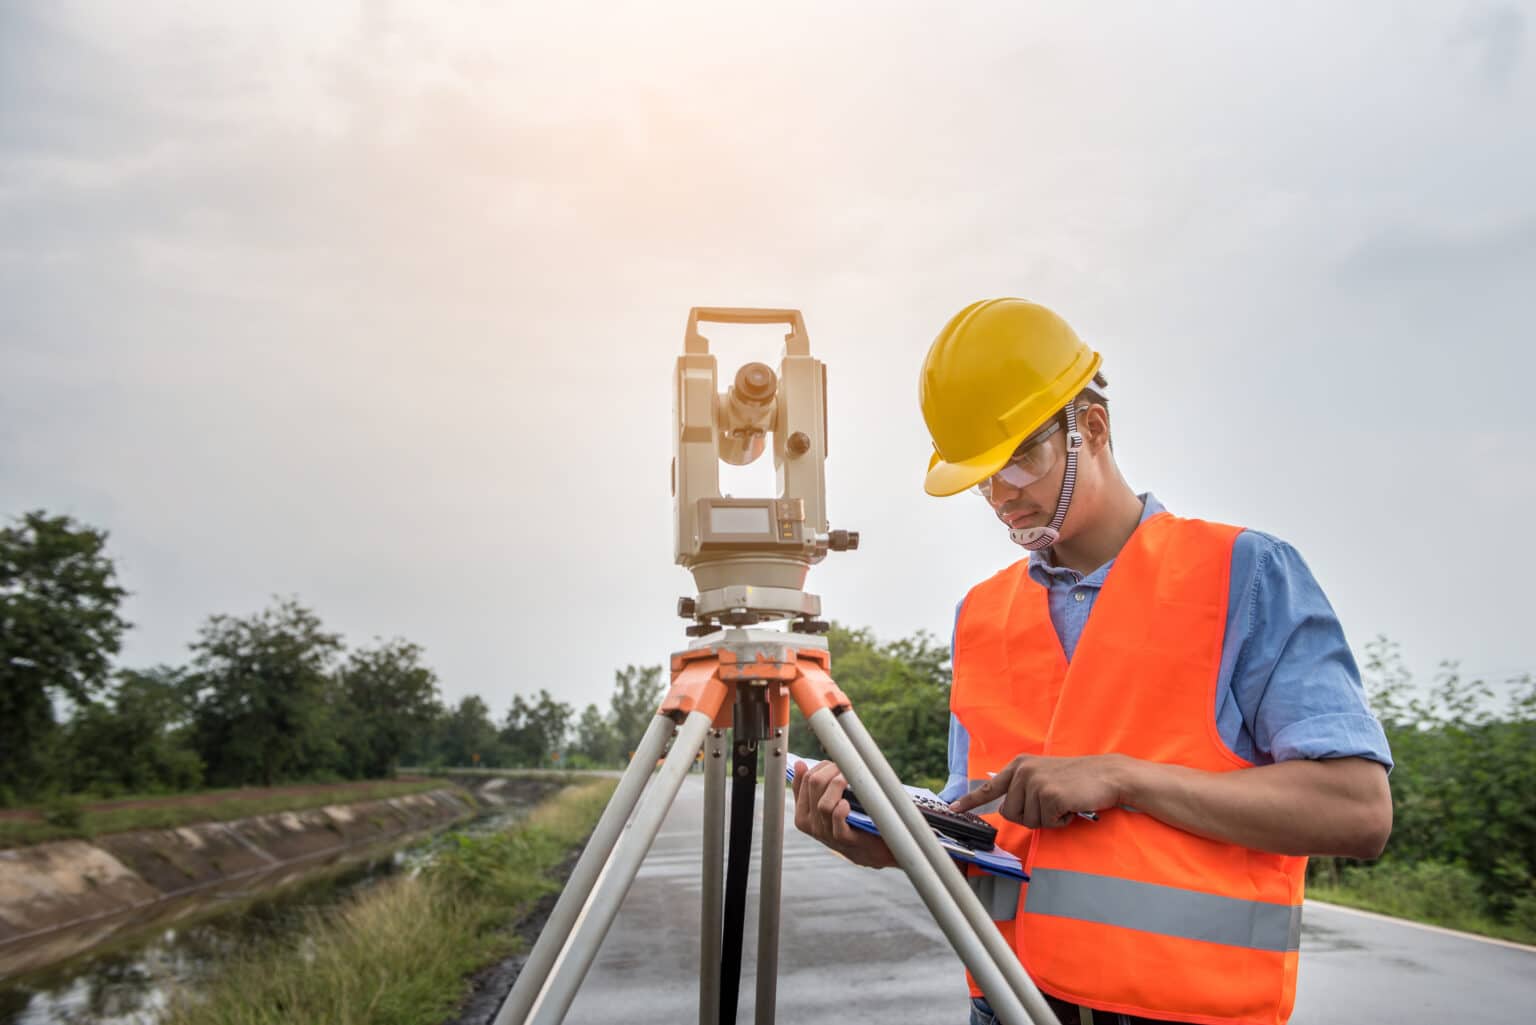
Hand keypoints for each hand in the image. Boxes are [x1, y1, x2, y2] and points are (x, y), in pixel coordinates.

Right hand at [792, 759, 896, 868]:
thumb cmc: (848, 823)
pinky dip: (842, 808)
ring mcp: (826, 834)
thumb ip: (811, 788)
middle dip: (832, 770)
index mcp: (802, 815)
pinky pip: (837, 819)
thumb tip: (799, 764)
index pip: (803, 781)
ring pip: (824, 803)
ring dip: (839, 785)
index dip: (820, 766)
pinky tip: (849, 802)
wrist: (870, 851)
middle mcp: (811, 825)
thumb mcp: (826, 804)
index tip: (836, 764)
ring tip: (850, 781)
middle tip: (846, 769)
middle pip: (814, 785)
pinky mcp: (844, 839)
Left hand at [950, 753, 1131, 827]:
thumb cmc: (1077, 780)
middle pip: (1010, 814)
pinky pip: (1046, 823)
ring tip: (1063, 802)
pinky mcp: (1049, 795)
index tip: (952, 810)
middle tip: (1051, 805)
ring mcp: (1035, 782)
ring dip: (1047, 819)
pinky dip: (1060, 821)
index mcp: (1020, 765)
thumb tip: (1005, 809)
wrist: (1107, 775)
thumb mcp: (1044, 776)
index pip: (990, 786)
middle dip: (1031, 817)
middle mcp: (1023, 771)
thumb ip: (1024, 787)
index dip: (970, 801)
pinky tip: (1070, 807)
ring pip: (1028, 821)